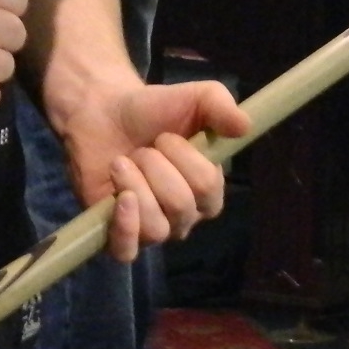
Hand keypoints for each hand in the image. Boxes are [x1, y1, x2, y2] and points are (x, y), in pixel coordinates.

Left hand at [59, 79, 250, 261]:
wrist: (104, 112)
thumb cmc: (155, 110)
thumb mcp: (196, 97)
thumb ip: (221, 105)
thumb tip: (243, 125)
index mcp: (207, 190)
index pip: (208, 187)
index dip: (184, 159)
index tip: (165, 136)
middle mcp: (184, 217)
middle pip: (180, 207)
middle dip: (155, 167)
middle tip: (142, 149)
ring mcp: (152, 229)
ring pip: (156, 227)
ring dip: (134, 184)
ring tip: (121, 162)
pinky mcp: (118, 236)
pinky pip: (128, 251)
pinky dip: (125, 227)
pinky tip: (120, 199)